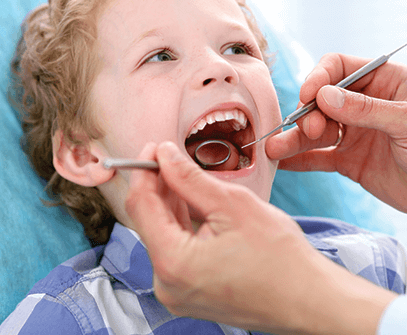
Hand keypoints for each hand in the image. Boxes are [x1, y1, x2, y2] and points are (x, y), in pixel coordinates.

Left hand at [125, 141, 394, 334]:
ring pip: (161, 233)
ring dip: (169, 202)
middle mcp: (166, 283)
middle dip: (157, 185)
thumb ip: (190, 178)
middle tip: (169, 157)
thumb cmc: (280, 258)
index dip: (144, 171)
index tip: (153, 149)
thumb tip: (165, 155)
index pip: (140, 205)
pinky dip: (180, 223)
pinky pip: (174, 249)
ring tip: (182, 176)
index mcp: (173, 263)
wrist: (307, 299)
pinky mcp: (188, 291)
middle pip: (148, 220)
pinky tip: (190, 202)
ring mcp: (177, 291)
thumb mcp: (233, 204)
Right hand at [266, 53, 406, 210]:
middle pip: (321, 101)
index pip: (338, 68)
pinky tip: (282, 163)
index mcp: (381, 82)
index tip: (308, 96)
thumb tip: (323, 96)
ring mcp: (353, 133)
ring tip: (274, 151)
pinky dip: (300, 160)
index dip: (319, 78)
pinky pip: (318, 158)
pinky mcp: (347, 160)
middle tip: (310, 130)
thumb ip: (366, 109)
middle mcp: (362, 105)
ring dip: (294, 140)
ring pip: (315, 131)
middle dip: (309, 115)